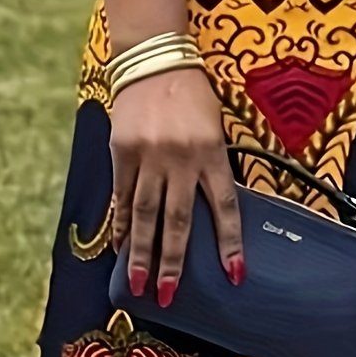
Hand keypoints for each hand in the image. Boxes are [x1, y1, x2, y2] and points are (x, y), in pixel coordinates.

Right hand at [109, 65, 243, 305]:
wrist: (155, 61)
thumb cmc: (193, 97)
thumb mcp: (215, 128)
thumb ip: (213, 167)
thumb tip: (211, 214)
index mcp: (212, 152)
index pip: (225, 207)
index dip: (230, 243)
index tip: (235, 275)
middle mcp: (181, 158)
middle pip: (177, 219)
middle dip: (172, 261)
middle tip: (167, 296)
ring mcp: (149, 156)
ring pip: (145, 213)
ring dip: (141, 252)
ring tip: (138, 284)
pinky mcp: (122, 152)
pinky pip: (122, 196)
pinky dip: (122, 223)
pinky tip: (120, 246)